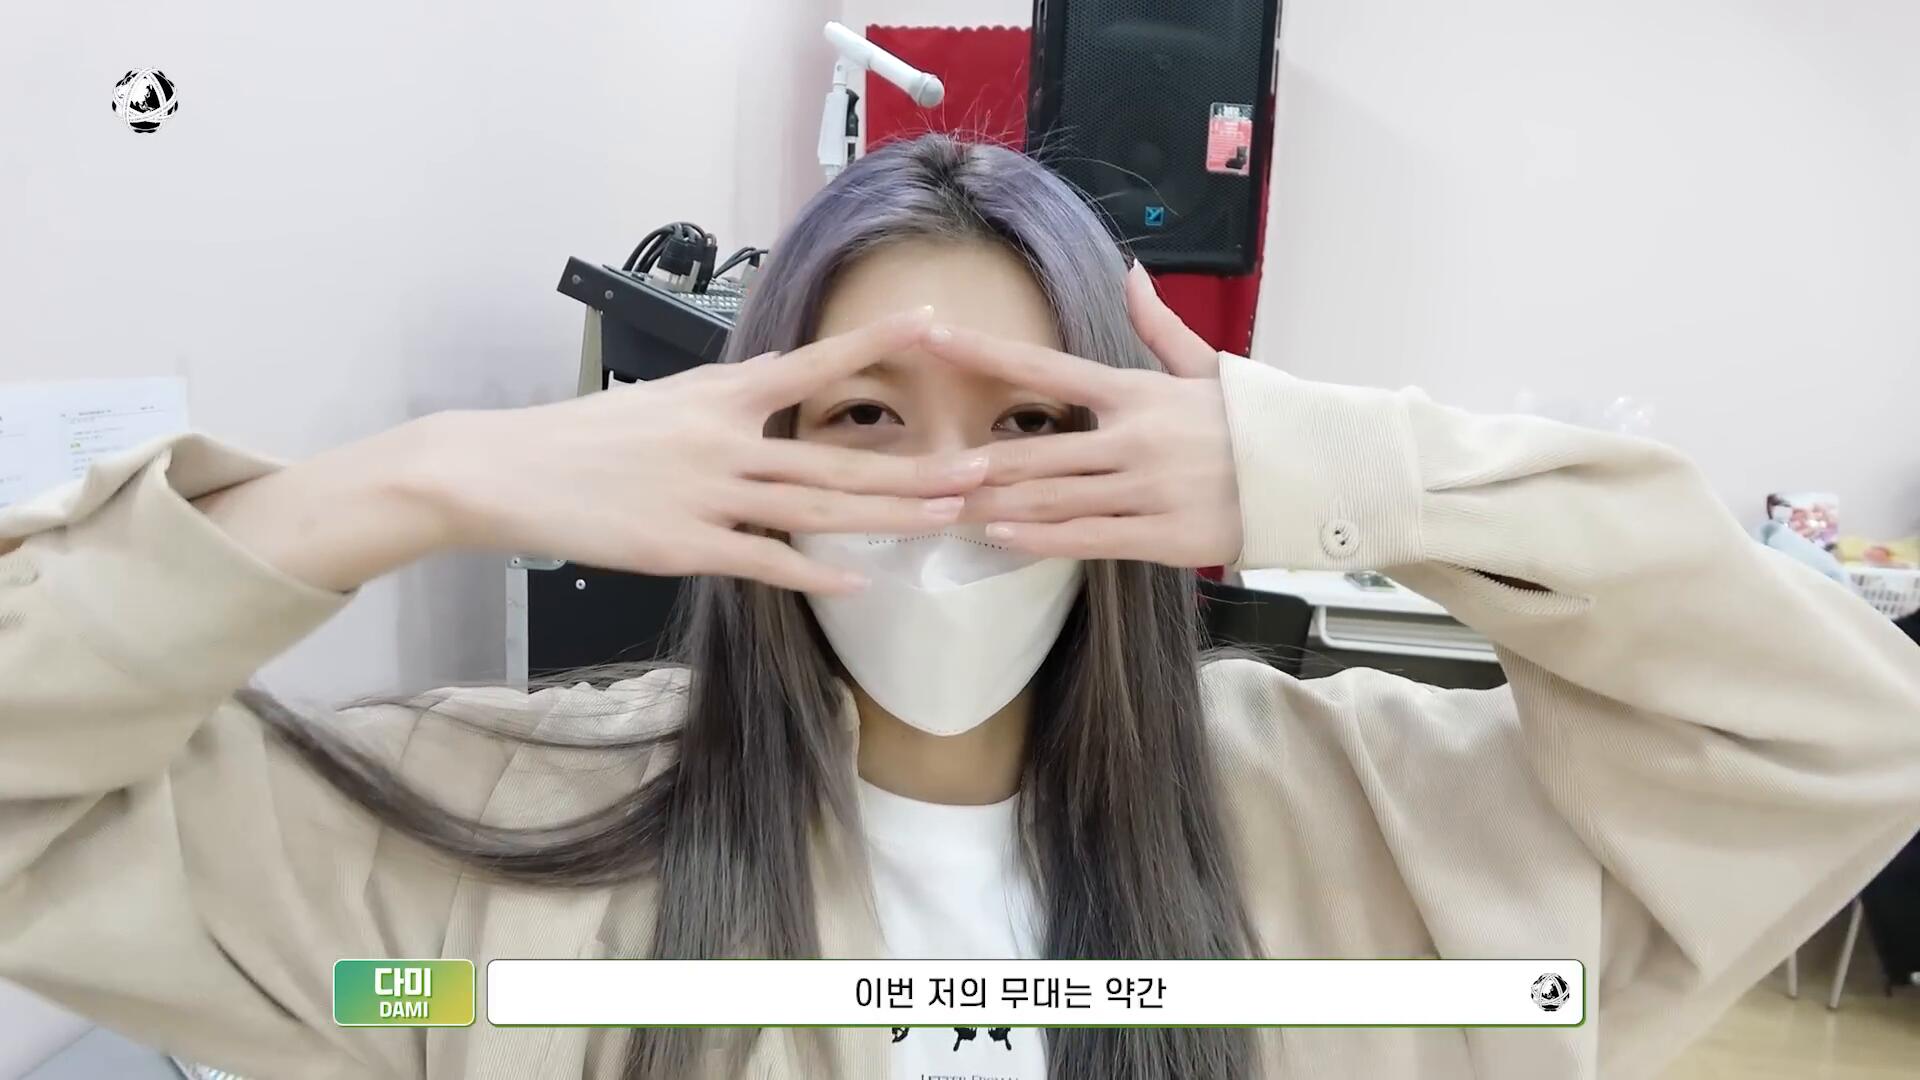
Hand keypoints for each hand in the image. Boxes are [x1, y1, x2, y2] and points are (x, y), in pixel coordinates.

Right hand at [428, 308, 986, 592]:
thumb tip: (784, 373)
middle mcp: (724, 440)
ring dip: (888, 516)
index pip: (813, 365)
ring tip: (946, 517)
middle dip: (916, 466)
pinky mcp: (685, 546)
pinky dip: (813, 572)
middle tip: (981, 468)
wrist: (507, 471)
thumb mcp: (665, 397)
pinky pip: (763, 560)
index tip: (933, 320)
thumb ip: (731, 393)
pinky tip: (858, 581)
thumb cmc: (586, 436)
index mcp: (720, 395)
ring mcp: (707, 496)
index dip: (876, 344)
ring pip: (815, 510)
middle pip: (837, 457)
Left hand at [926, 267, 1243, 565]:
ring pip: (1053, 499)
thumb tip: (1132, 273)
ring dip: (994, 505)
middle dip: (975, 461)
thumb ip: (1158, 326)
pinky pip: (1087, 538)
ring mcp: (1147, 488)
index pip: (1047, 367)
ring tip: (943, 508)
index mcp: (1138, 391)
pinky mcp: (1162, 534)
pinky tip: (999, 537)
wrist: (1316, 474)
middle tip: (921, 466)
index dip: (985, 352)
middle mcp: (1136, 437)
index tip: (933, 336)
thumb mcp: (1208, 366)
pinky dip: (1039, 539)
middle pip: (1036, 450)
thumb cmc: (1256, 420)